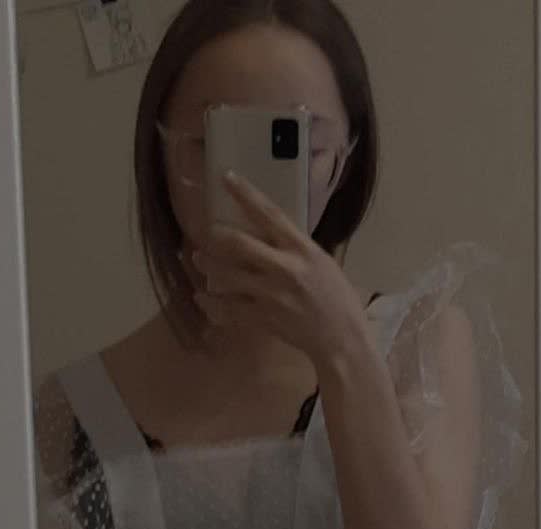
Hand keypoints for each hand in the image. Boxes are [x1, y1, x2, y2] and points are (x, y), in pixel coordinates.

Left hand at [192, 170, 368, 364]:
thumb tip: (270, 236)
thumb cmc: (338, 299)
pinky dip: (213, 304)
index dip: (246, 194)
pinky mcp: (264, 319)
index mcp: (302, 250)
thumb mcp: (322, 263)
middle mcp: (285, 269)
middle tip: (204, 232)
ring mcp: (272, 295)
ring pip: (229, 276)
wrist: (342, 338)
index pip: (270, 215)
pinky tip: (202, 298)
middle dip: (216, 236)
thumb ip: (295, 249)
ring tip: (198, 261)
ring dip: (209, 267)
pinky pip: (230, 309)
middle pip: (240, 245)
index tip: (227, 178)